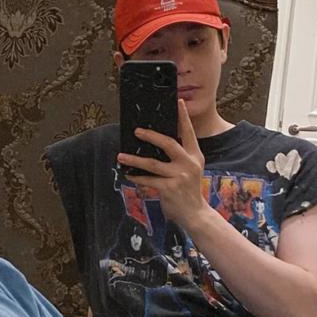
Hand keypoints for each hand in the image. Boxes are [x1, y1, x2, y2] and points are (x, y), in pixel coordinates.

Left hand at [117, 99, 209, 229]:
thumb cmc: (189, 190)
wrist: (196, 214)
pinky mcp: (169, 188)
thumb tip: (157, 143)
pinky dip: (137, 178)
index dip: (183, 117)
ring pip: (152, 163)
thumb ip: (180, 157)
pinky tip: (128, 175)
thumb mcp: (191, 170)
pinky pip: (148, 180)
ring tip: (121, 156)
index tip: (178, 102)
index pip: (189, 133)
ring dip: (134, 160)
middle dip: (151, 135)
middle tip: (136, 131)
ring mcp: (179, 176)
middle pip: (168, 143)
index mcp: (196, 156)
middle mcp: (189, 164)